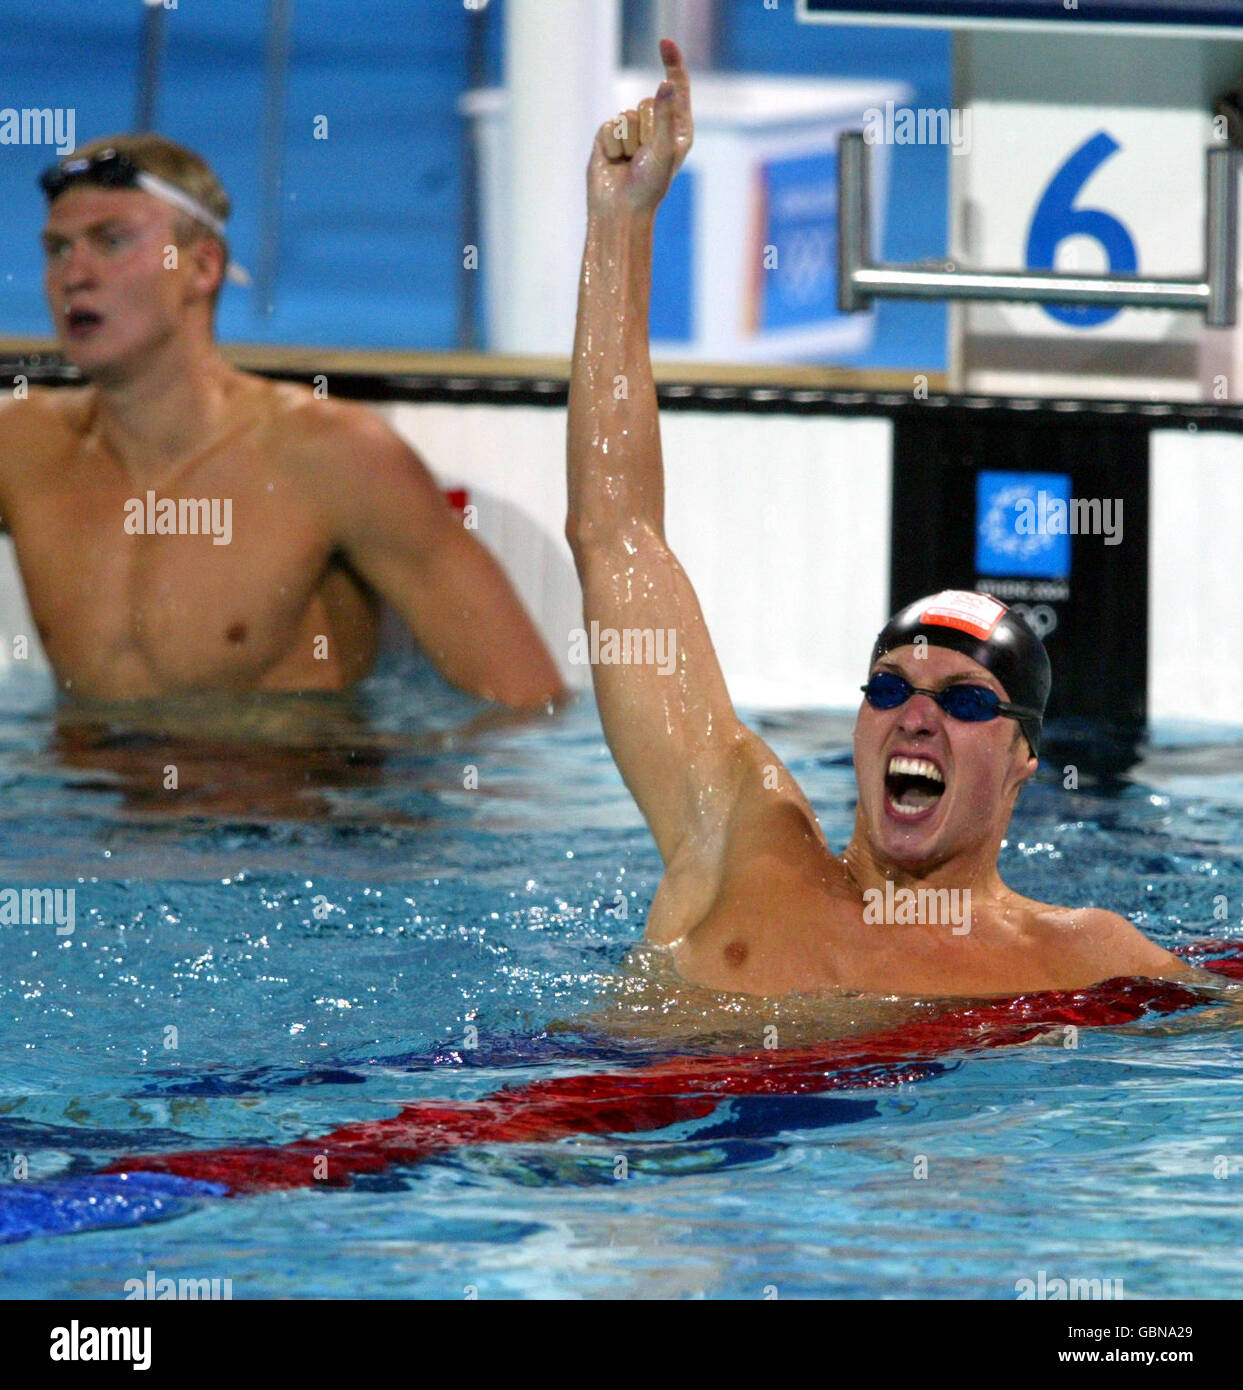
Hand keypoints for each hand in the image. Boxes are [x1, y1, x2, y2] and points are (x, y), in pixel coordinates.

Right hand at [587, 37, 692, 217]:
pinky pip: (609, 125)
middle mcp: (657, 127)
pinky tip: (614, 162)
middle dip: (645, 129)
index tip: (664, 42)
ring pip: (627, 114)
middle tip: (643, 157)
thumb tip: (666, 84)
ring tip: (628, 163)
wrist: (619, 209)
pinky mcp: (610, 136)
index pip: (676, 86)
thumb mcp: (663, 150)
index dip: (671, 63)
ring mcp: (632, 131)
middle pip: (648, 102)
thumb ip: (665, 116)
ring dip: (627, 141)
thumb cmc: (648, 186)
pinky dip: (611, 146)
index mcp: (678, 128)